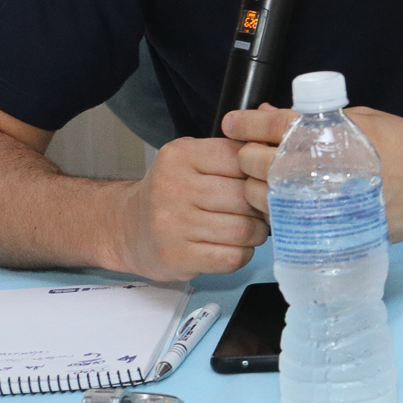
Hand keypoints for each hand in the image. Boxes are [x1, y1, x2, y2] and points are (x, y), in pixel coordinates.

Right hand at [110, 137, 267, 280]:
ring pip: (243, 229)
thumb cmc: (169, 191)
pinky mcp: (176, 257)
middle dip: (262, 206)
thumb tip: (278, 144)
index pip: (242, 158)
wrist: (124, 227)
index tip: (266, 181)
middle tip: (262, 210)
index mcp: (182, 155)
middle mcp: (173, 187)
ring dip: (256, 232)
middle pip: (245, 196)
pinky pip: (231, 257)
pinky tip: (232, 247)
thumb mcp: (192, 157)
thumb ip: (232, 149)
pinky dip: (241, 254)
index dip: (261, 173)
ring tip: (249, 229)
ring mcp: (172, 225)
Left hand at [227, 104, 402, 242]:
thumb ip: (317, 119)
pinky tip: (282, 201)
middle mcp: (323, 171)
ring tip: (262, 179)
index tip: (232, 123)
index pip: (273, 126)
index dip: (245, 122)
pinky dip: (275, 210)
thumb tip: (271, 115)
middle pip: (257, 163)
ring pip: (262, 198)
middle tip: (248, 152)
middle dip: (245, 156)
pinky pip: (285, 222)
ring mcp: (323, 205)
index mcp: (331, 136)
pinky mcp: (328, 232)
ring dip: (254, 186)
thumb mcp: (365, 120)